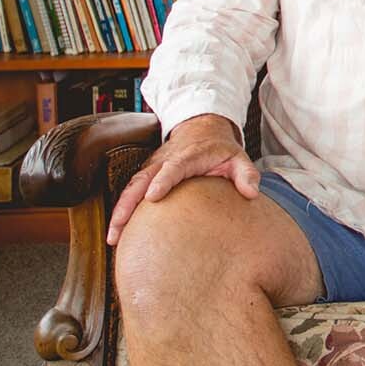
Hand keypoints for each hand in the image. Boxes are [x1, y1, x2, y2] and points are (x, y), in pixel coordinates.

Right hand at [106, 113, 258, 245]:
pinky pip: (131, 192)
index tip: (153, 196)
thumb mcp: (238, 157)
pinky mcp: (146, 174)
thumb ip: (246, 174)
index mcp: (188, 156)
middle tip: (119, 228)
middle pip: (142, 180)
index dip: (163, 181)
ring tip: (113, 237)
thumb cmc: (219, 148)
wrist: (202, 128)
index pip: (174, 167)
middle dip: (128, 203)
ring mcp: (152, 167)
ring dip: (119, 210)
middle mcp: (165, 161)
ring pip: (131, 188)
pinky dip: (121, 210)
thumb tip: (251, 193)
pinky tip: (117, 232)